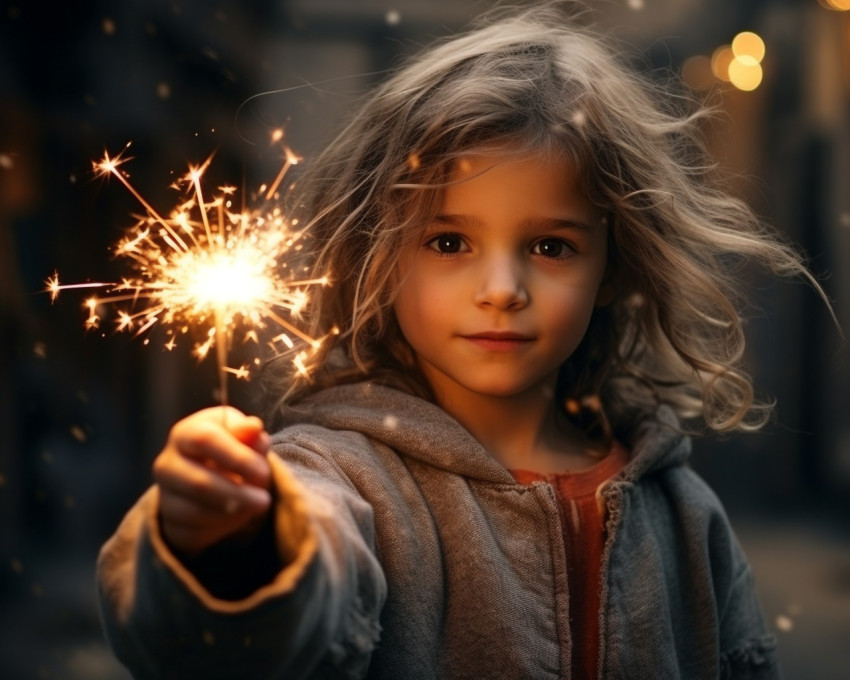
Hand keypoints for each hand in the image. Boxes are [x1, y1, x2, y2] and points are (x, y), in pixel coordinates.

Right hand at [153, 406, 271, 557]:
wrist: (210, 475)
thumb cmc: (230, 447)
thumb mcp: (242, 434)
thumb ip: (248, 432)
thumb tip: (252, 428)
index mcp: (184, 434)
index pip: (204, 440)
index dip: (236, 458)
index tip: (263, 472)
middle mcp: (167, 464)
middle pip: (198, 483)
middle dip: (237, 494)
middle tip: (265, 500)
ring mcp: (165, 496)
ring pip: (196, 512)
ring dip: (233, 513)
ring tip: (257, 506)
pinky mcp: (171, 524)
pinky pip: (196, 532)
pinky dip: (224, 527)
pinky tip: (241, 516)